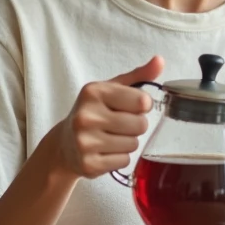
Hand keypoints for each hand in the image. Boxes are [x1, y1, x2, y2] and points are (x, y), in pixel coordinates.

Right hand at [55, 56, 163, 178]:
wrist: (64, 144)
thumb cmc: (94, 112)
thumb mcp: (111, 89)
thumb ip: (138, 76)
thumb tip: (160, 60)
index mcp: (93, 92)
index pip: (142, 101)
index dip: (143, 106)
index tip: (133, 106)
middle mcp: (86, 116)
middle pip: (140, 125)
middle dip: (136, 126)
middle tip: (119, 125)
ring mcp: (84, 142)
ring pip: (133, 144)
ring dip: (128, 142)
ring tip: (111, 138)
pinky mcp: (88, 164)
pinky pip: (124, 161)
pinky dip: (120, 158)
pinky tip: (105, 151)